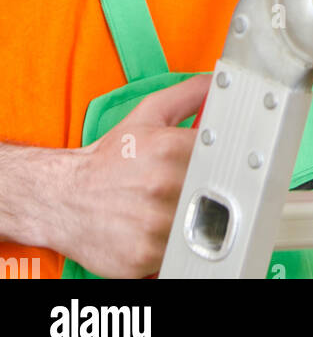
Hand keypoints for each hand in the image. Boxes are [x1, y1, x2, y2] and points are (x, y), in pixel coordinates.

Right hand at [55, 74, 210, 278]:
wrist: (63, 197)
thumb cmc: (110, 159)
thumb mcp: (148, 115)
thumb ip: (189, 94)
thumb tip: (218, 80)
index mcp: (169, 148)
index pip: (222, 153)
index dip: (225, 158)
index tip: (220, 162)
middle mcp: (163, 185)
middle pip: (214, 191)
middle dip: (208, 190)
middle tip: (193, 189)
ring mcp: (154, 224)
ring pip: (198, 225)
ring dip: (191, 220)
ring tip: (172, 209)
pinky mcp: (145, 256)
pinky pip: (178, 253)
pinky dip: (173, 245)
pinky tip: (156, 230)